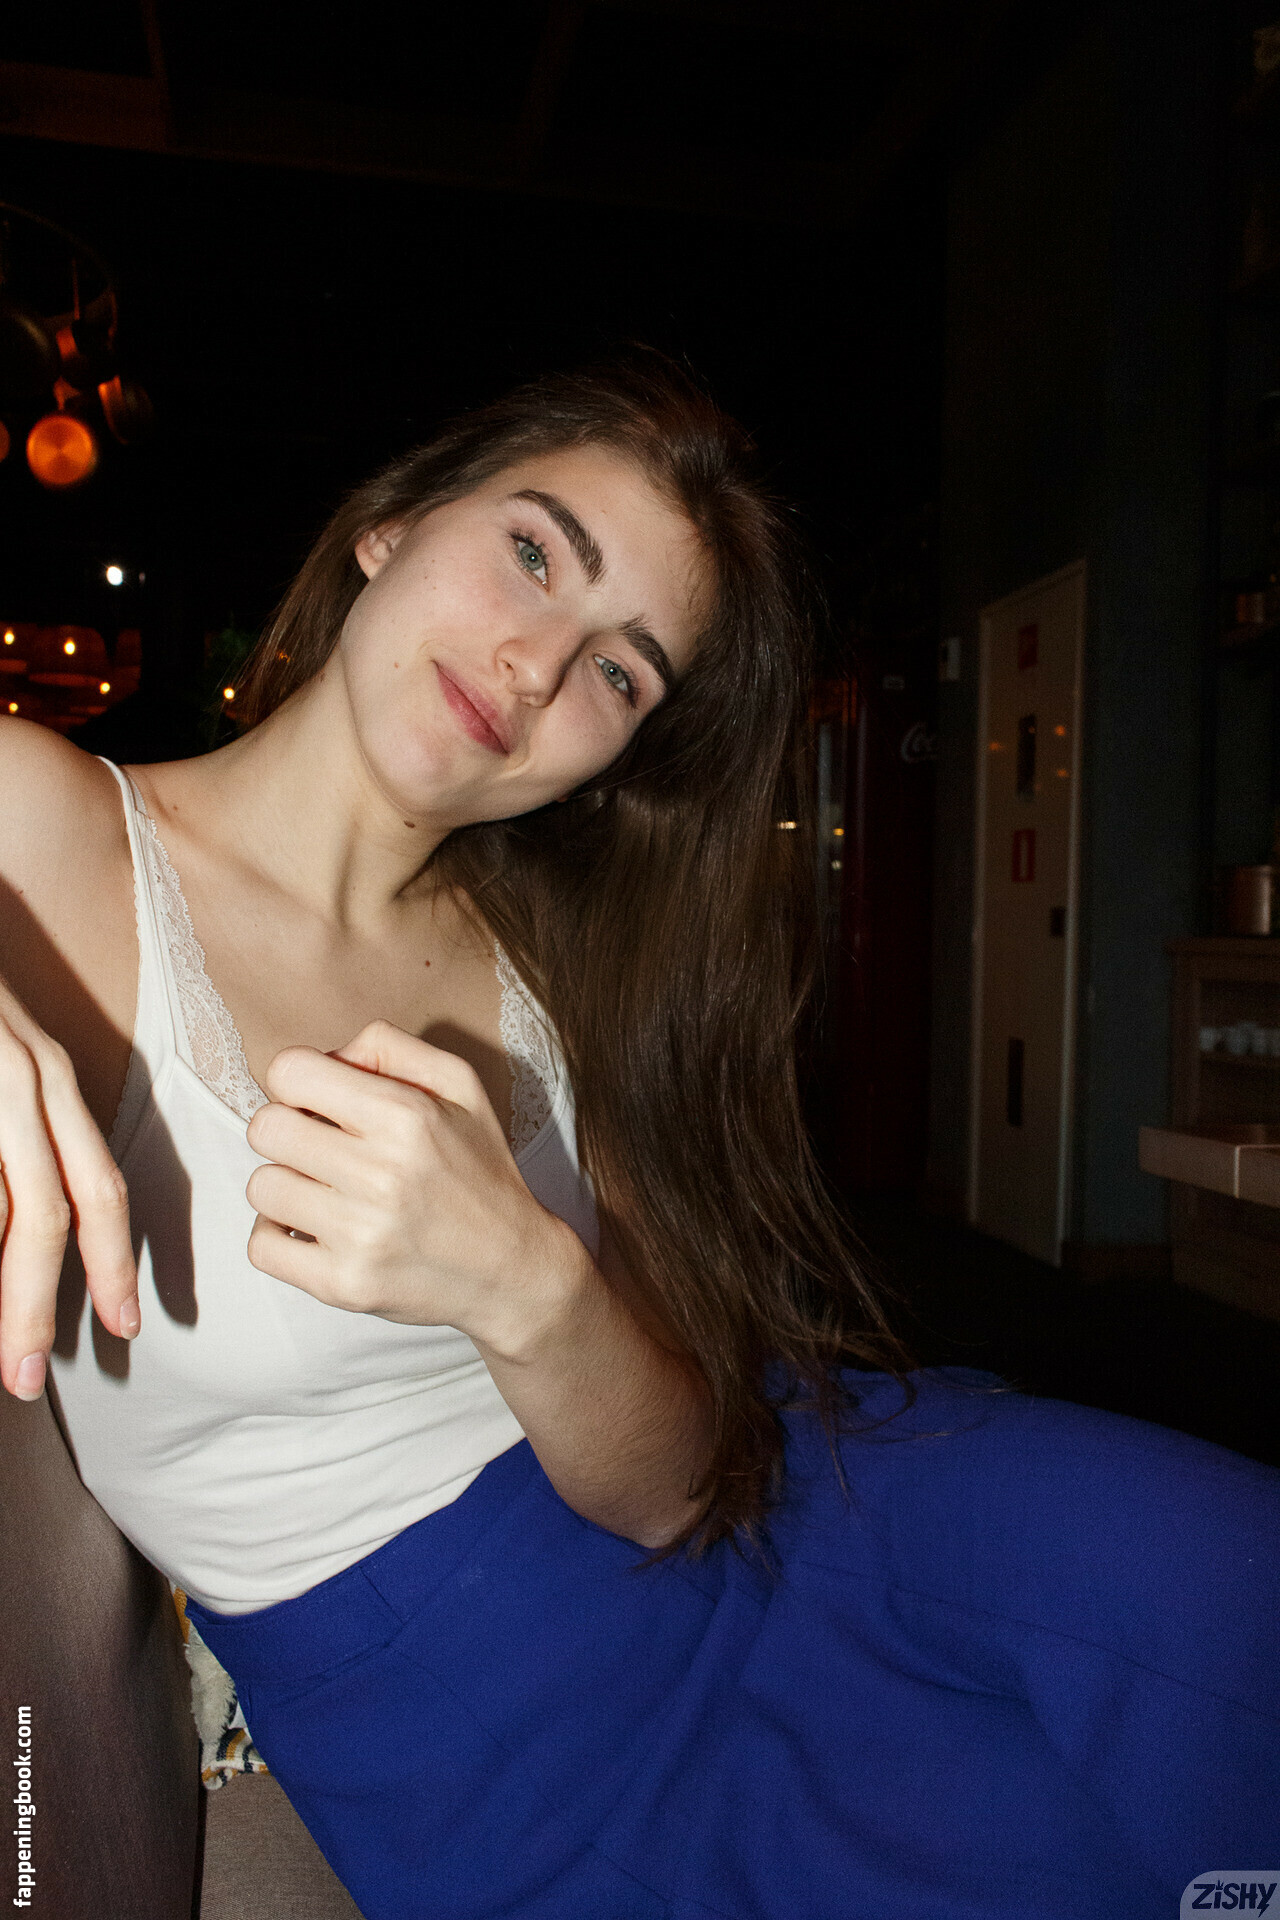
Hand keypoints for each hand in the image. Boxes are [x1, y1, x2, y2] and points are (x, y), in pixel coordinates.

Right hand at [0, 975, 136, 1399]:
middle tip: (30, 1381)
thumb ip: (24, 1141)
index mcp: (52, 1087)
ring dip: (7, 1291)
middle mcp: (28, 1084)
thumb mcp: (9, 1070)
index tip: (124, 1327)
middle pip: (54, 1209)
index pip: (98, 1186)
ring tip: (2, 1360)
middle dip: (44, 1302)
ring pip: (12, 1208)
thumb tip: (19, 1228)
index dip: (113, 1261)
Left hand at [244, 1020, 588, 1355]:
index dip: (297, 1082)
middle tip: (320, 1147)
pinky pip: (261, 1247)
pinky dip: (278, 1237)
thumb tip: (330, 1056)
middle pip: (265, 1128)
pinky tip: (314, 1229)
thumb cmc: (479, 1172)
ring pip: (261, 1186)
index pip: (290, 1072)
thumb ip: (392, 1048)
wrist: (512, 1270)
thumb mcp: (460, 1087)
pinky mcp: (343, 1285)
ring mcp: (360, 1235)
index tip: (318, 1103)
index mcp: (407, 1116)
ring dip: (285, 1185)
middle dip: (286, 1130)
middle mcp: (382, 1174)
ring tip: (324, 1191)